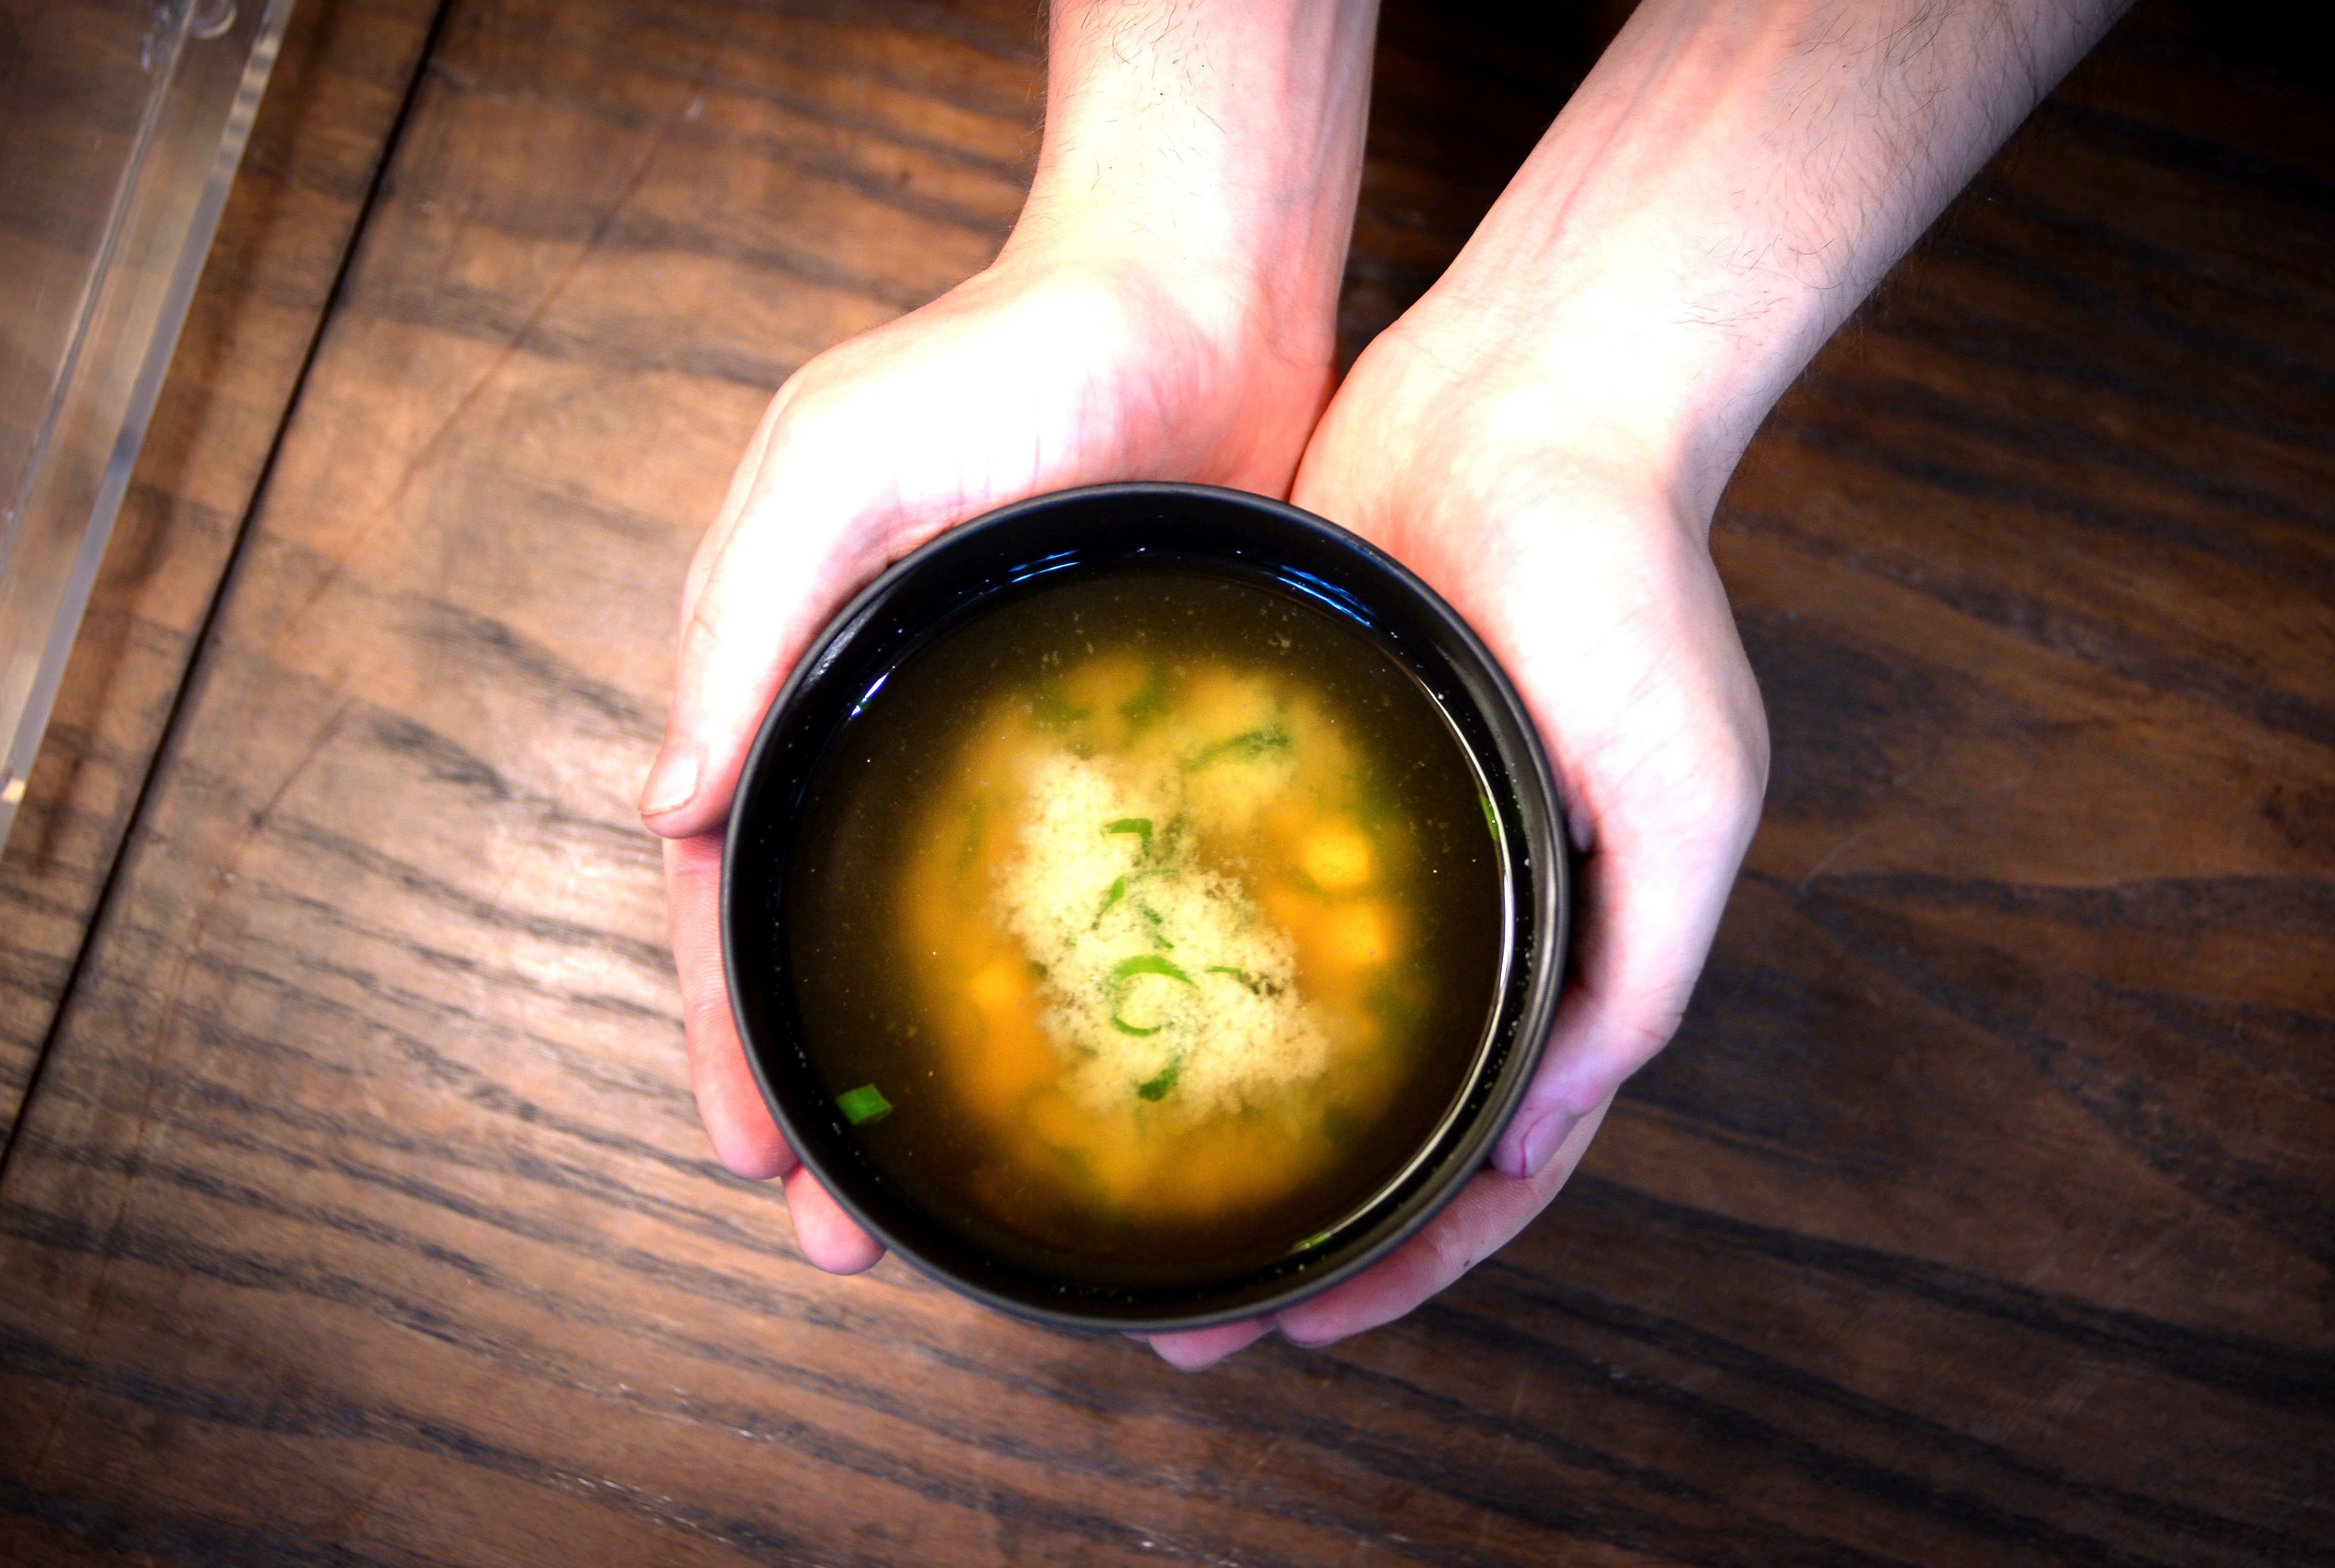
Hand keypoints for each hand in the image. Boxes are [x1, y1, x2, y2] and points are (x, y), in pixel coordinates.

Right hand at [645, 252, 1337, 1270]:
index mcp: (797, 684)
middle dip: (828, 1103)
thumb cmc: (1013, 356)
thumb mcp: (842, 464)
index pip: (733, 897)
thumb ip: (745, 624)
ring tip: (963, 1209)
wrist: (1198, 293)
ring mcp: (1001, 748)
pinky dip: (1055, 992)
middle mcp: (886, 733)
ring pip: (943, 945)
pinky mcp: (1116, 743)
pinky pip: (1070, 893)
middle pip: (831, 948)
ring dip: (936, 1077)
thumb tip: (659, 802)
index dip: (735, 1037)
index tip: (759, 1164)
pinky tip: (1087, 1073)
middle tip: (854, 1246)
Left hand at [1143, 312, 1769, 1369]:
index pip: (1495, 1157)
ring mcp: (1379, 841)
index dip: (1416, 1255)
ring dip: (1235, 1125)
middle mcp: (1469, 911)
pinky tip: (1109, 1027)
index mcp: (1568, 941)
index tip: (1313, 1324)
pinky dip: (1192, 975)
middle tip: (1190, 1314)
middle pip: (1384, 1116)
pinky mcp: (1297, 761)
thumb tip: (1552, 1125)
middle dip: (1301, 1226)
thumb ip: (1643, 961)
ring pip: (1301, 1027)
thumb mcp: (1688, 791)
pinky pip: (1238, 895)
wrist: (1532, 393)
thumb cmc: (1631, 583)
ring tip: (1128, 1210)